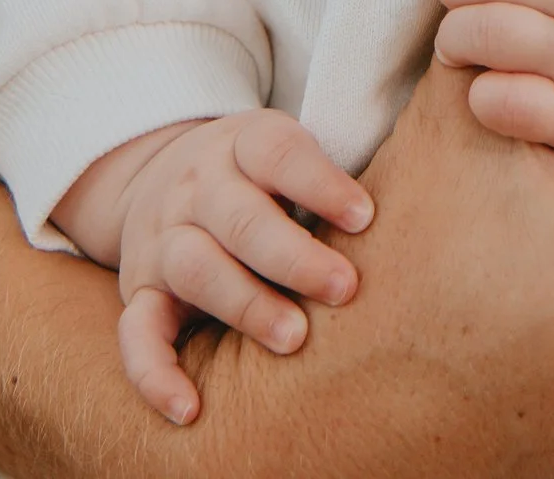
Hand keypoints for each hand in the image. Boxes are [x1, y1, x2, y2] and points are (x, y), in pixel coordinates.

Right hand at [52, 109, 374, 426]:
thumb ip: (333, 179)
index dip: (321, 185)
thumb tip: (418, 215)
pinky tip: (189, 408)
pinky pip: (134, 334)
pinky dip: (155, 374)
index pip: (278, 154)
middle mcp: (197, 188)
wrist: (157, 172)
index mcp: (242, 145)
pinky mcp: (137, 291)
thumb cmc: (258, 177)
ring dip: (246, 304)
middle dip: (294, 256)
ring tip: (295, 338)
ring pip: (194, 267)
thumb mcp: (287, 151)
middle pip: (238, 217)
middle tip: (346, 288)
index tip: (365, 217)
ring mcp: (162, 239)